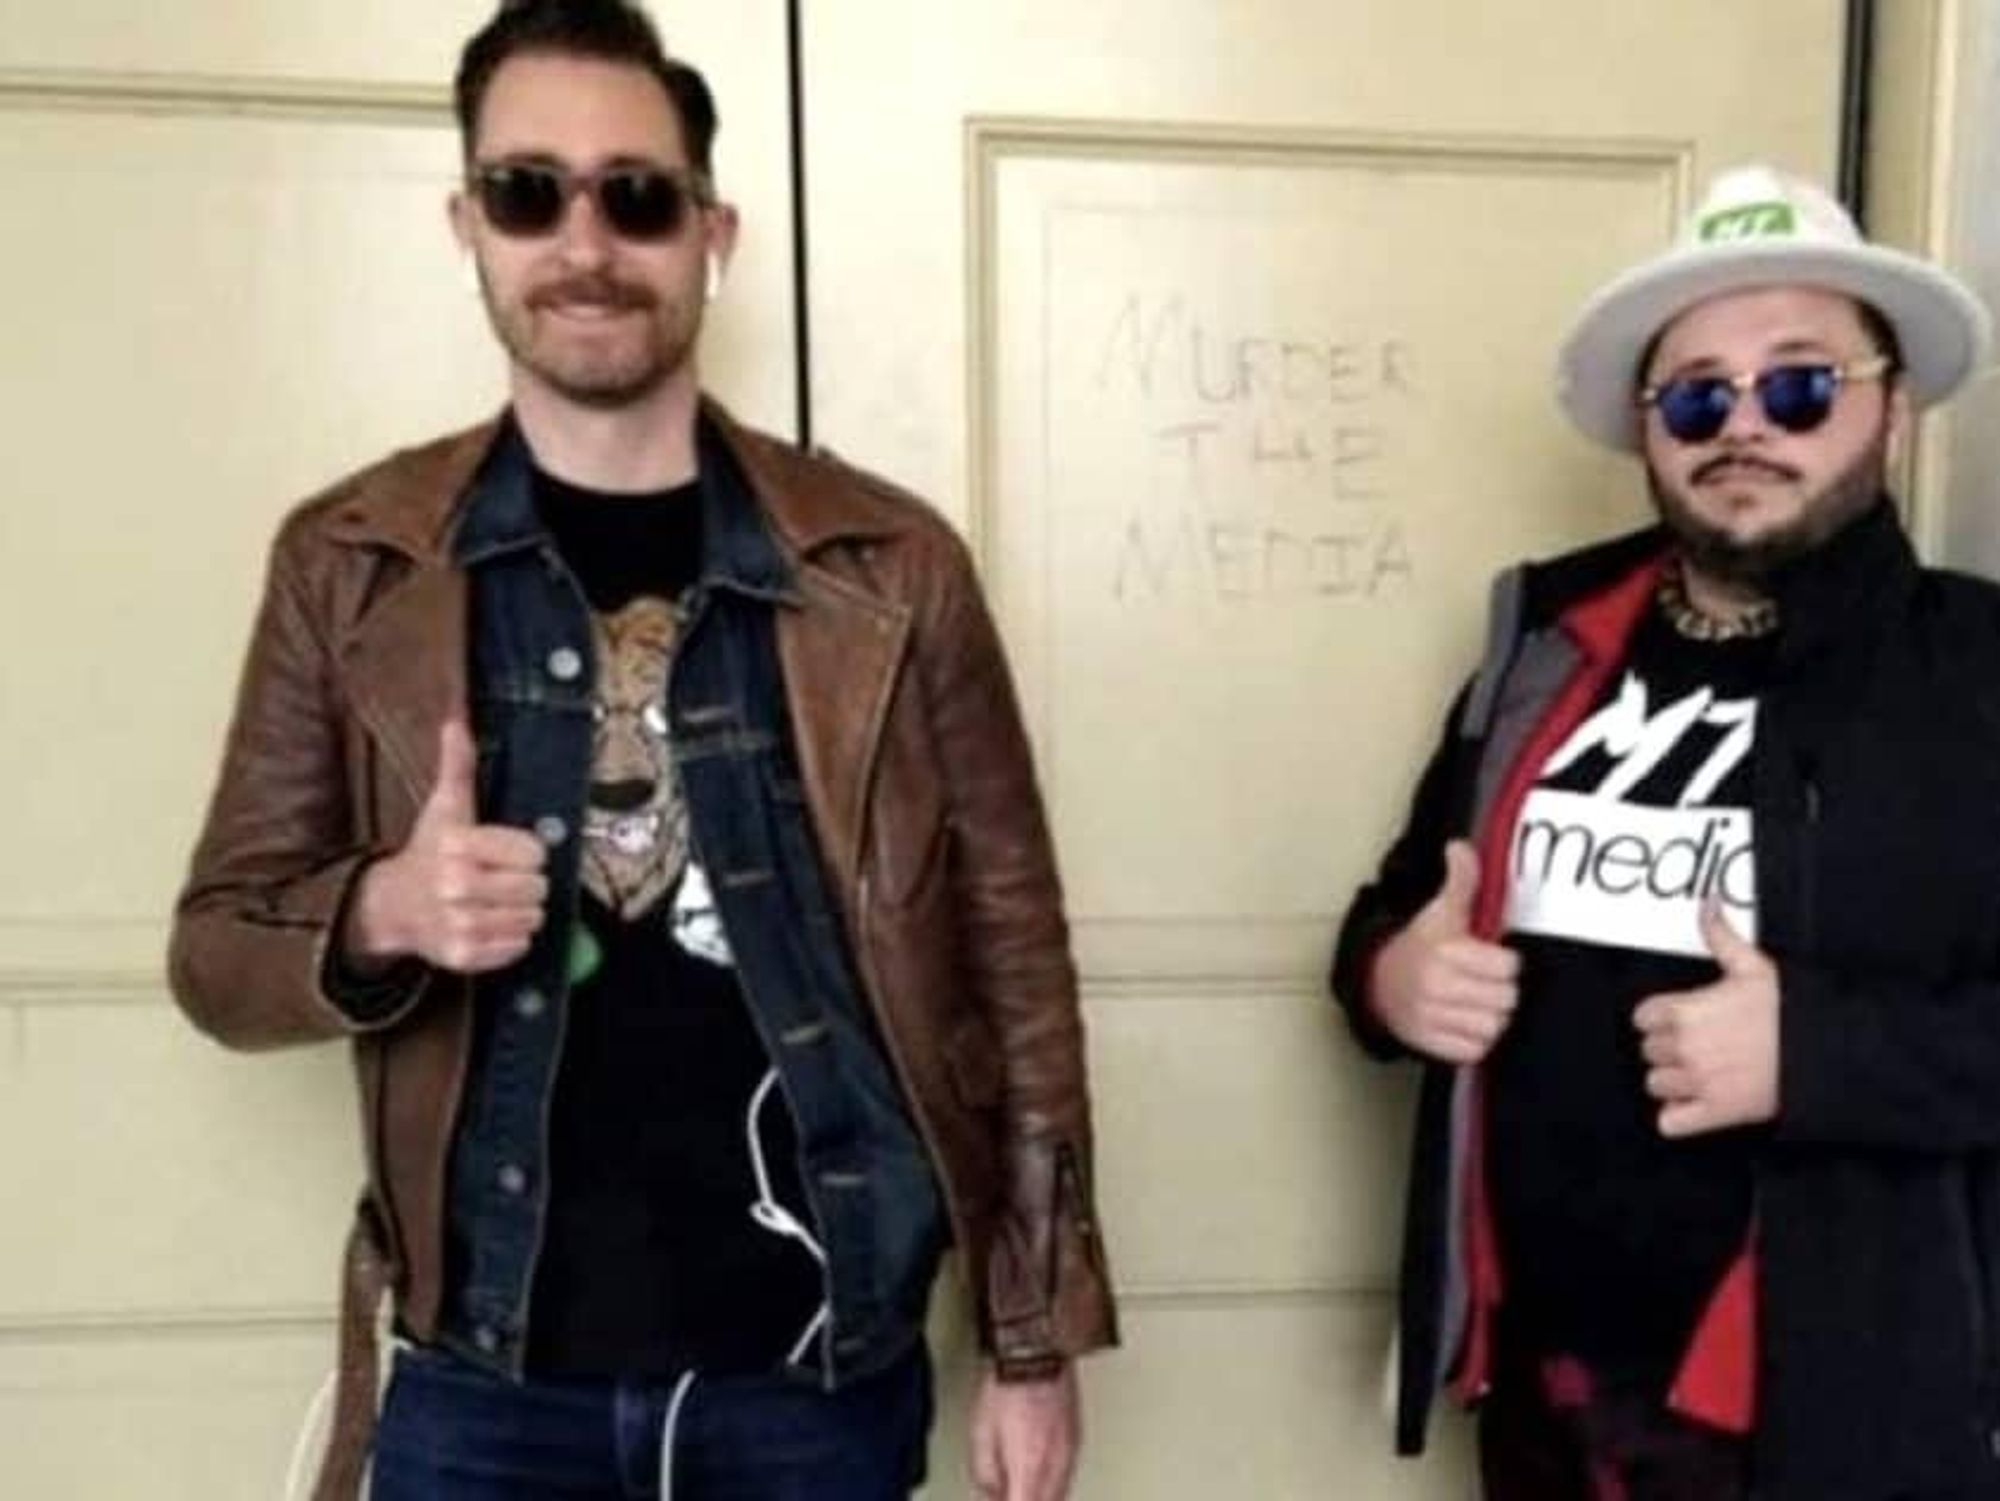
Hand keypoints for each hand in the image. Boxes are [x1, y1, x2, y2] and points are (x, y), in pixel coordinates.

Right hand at [343, 719, 548, 972]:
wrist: (391, 905)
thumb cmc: (427, 853)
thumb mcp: (444, 807)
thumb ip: (457, 765)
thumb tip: (455, 722)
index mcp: (457, 846)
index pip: (533, 853)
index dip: (527, 852)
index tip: (509, 853)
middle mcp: (455, 885)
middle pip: (536, 887)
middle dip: (526, 883)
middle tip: (503, 879)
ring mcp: (459, 923)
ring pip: (531, 919)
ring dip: (522, 912)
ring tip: (497, 901)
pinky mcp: (463, 954)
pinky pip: (517, 948)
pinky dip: (511, 939)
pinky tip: (490, 924)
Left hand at [969, 1362, 1079, 1500]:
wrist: (1036, 1350)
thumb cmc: (1008, 1384)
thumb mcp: (981, 1435)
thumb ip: (985, 1476)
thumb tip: (988, 1495)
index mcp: (1030, 1468)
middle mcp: (1056, 1464)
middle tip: (1007, 1495)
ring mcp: (1071, 1451)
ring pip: (1060, 1494)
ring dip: (1040, 1496)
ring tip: (1018, 1487)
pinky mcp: (1077, 1437)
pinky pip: (1067, 1474)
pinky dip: (1052, 1482)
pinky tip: (1036, 1473)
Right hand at [1369, 840, 1520, 1063]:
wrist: (1377, 981)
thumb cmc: (1418, 946)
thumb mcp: (1440, 911)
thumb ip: (1460, 880)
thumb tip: (1460, 847)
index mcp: (1444, 952)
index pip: (1509, 967)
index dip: (1503, 962)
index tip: (1488, 958)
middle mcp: (1436, 986)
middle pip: (1506, 999)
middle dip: (1499, 990)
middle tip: (1482, 981)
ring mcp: (1431, 1017)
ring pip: (1494, 1026)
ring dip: (1490, 1016)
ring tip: (1474, 1002)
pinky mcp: (1429, 1043)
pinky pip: (1476, 1049)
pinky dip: (1475, 1040)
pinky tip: (1464, 1021)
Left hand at [1634, 901, 1779, 1137]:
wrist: (1826, 1052)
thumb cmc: (1791, 1010)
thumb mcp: (1753, 965)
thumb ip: (1720, 936)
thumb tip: (1708, 906)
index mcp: (1685, 1012)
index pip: (1643, 1017)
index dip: (1660, 1018)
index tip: (1678, 1019)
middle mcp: (1684, 1048)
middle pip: (1649, 1050)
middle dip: (1668, 1048)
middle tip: (1697, 1045)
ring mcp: (1697, 1082)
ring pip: (1656, 1085)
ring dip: (1672, 1081)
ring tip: (1699, 1072)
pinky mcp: (1715, 1113)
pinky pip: (1670, 1122)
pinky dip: (1677, 1117)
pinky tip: (1695, 1104)